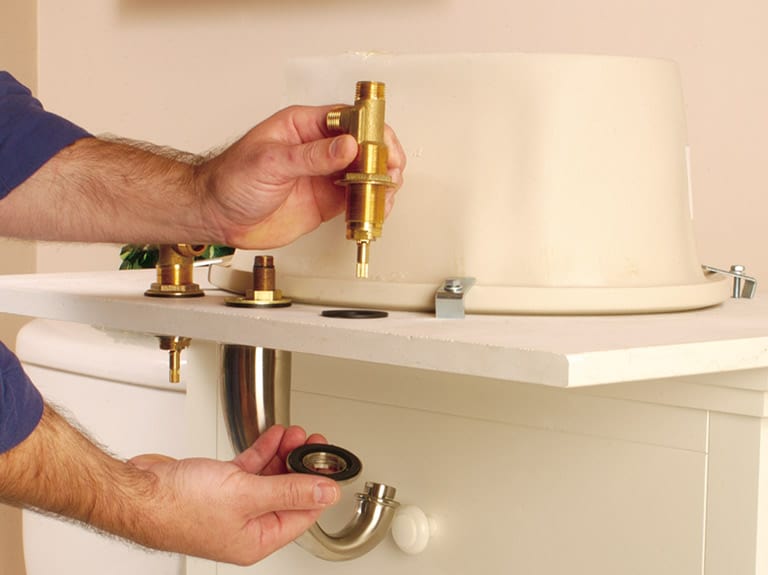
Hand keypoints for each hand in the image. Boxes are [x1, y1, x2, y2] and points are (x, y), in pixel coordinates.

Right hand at [129, 425, 338, 564]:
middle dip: (302, 465)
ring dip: (284, 454)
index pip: (303, 514)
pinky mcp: (217, 486)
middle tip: (314, 443)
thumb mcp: (246, 495)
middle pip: (288, 493)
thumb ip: (290, 491)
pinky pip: (250, 468)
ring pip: (269, 478)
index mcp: (257, 539)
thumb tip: (327, 492)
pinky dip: (263, 451)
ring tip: (296, 434)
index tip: (330, 463)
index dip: (319, 486)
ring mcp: (231, 505)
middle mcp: (246, 525)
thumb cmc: (177, 507)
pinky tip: (274, 436)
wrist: (136, 493)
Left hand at [197, 105, 405, 248]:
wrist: (216, 215)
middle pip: (365, 145)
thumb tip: (346, 146)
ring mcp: (324, 176)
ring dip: (380, 182)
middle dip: (383, 157)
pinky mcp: (325, 202)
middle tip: (389, 173)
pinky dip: (370, 204)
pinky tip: (373, 209)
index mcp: (304, 126)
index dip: (371, 130)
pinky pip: (356, 199)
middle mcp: (319, 149)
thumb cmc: (230, 180)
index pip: (349, 119)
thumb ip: (310, 156)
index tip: (380, 147)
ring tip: (384, 194)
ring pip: (365, 173)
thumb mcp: (270, 162)